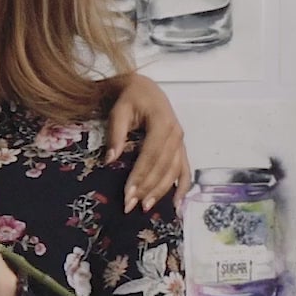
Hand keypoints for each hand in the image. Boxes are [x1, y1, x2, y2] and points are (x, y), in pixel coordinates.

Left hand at [104, 75, 190, 212]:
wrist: (144, 88)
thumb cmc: (129, 99)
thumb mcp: (118, 111)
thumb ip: (116, 134)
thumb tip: (109, 160)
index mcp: (162, 123)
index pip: (150, 155)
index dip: (139, 176)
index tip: (127, 194)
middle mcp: (176, 134)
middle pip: (162, 167)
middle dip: (147, 188)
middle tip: (131, 206)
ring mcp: (181, 142)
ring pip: (174, 171)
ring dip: (161, 191)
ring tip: (146, 208)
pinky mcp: (181, 147)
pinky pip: (185, 170)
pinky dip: (183, 187)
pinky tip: (176, 204)